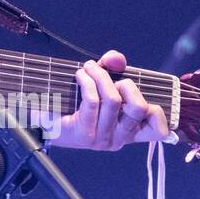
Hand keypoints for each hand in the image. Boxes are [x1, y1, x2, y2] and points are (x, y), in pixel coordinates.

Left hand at [46, 50, 170, 149]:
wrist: (41, 122)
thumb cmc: (73, 105)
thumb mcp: (99, 86)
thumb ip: (112, 69)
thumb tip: (115, 59)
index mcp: (128, 132)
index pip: (158, 130)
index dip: (156, 111)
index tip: (138, 96)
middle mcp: (118, 139)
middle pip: (138, 107)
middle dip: (126, 84)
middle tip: (107, 77)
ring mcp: (101, 138)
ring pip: (114, 100)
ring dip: (101, 76)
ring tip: (88, 69)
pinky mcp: (83, 133)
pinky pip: (93, 101)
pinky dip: (87, 82)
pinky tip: (80, 76)